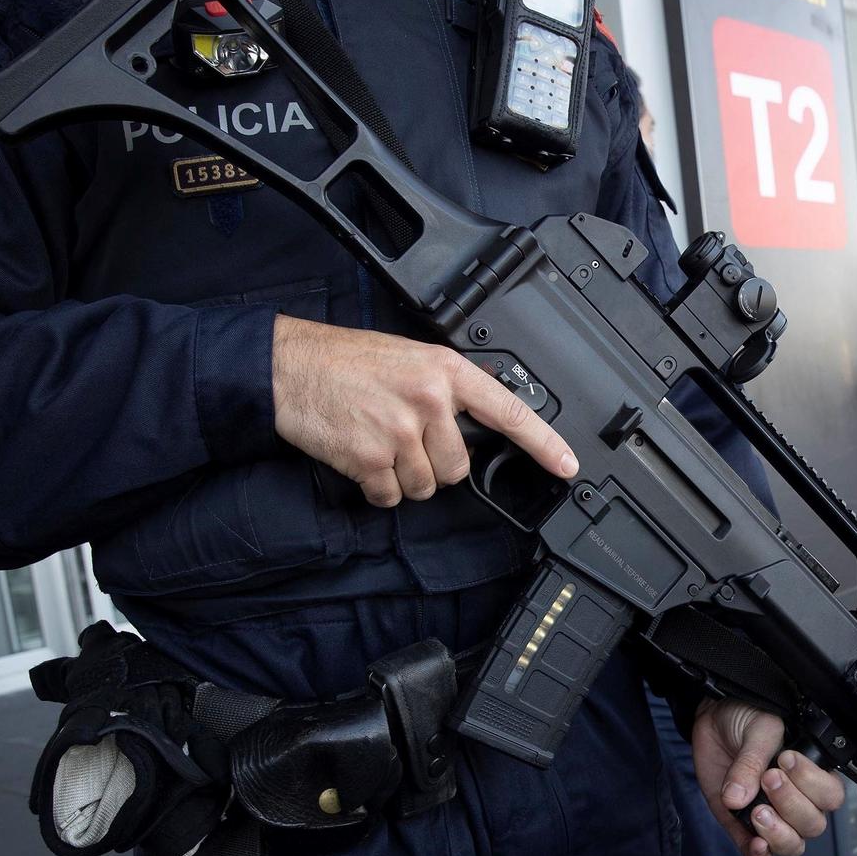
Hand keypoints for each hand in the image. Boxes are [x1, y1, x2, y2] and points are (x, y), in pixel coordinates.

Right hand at [271, 315, 578, 506]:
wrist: (289, 367)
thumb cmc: (346, 361)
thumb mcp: (409, 358)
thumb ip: (445, 389)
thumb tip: (473, 424)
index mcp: (445, 371)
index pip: (510, 412)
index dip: (544, 444)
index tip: (567, 466)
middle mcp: (430, 401)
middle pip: (457, 467)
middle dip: (433, 464)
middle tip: (402, 437)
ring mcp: (400, 432)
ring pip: (424, 486)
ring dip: (402, 477)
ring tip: (377, 441)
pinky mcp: (371, 459)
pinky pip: (390, 497)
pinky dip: (376, 488)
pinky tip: (360, 457)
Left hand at [692, 699, 845, 855]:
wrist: (715, 721)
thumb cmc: (747, 718)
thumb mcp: (758, 729)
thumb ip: (752, 761)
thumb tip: (737, 798)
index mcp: (813, 774)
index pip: (830, 795)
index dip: (811, 783)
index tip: (785, 760)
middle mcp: (798, 799)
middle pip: (813, 824)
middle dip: (791, 805)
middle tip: (768, 779)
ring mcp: (773, 815)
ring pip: (792, 844)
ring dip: (778, 834)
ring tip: (757, 811)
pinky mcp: (744, 826)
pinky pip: (759, 853)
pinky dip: (758, 853)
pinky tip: (754, 842)